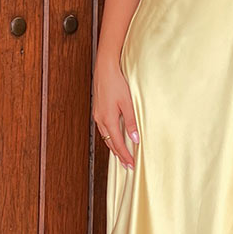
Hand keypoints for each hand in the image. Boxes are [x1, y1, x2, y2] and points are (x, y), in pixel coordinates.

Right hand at [93, 55, 139, 169]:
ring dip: (114, 147)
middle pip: (110, 143)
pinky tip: (115, 137)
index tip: (131, 165)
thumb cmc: (117, 83)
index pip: (117, 144)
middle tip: (127, 165)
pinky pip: (104, 129)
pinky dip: (110, 137)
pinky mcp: (99, 110)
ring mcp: (98, 114)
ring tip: (122, 155)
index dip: (125, 155)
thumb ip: (131, 122)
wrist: (106, 68)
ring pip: (106, 136)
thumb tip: (134, 139)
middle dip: (119, 155)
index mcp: (108, 119)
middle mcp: (100, 119)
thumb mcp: (128, 103)